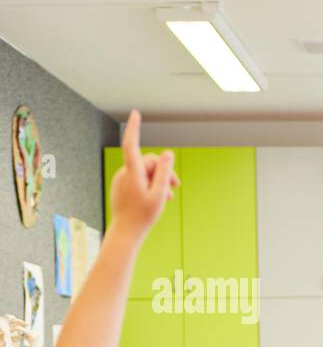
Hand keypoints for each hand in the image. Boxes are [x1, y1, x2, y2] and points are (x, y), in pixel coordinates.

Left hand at [108, 110, 178, 243]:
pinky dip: (150, 185)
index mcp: (132, 173)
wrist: (126, 232)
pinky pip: (140, 179)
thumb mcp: (159, 194)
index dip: (134, 128)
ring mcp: (123, 180)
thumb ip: (165, 173)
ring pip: (146, 172)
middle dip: (164, 172)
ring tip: (168, 198)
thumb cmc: (143, 216)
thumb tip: (168, 153)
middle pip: (149, 162)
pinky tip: (157, 199)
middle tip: (177, 187)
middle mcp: (125, 173)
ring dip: (159, 181)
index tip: (136, 113)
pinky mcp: (123, 186)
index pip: (132, 144)